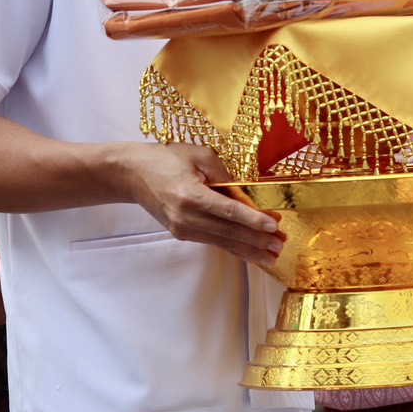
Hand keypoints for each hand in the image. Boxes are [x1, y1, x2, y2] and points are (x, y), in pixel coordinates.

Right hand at [122, 143, 281, 266]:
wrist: (132, 175)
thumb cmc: (165, 159)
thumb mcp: (198, 155)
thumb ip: (224, 174)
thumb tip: (247, 195)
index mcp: (190, 195)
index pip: (228, 211)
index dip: (253, 219)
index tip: (274, 224)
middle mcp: (186, 217)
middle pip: (229, 231)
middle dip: (257, 239)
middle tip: (280, 243)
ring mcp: (183, 229)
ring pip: (223, 242)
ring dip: (250, 249)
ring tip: (272, 255)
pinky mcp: (182, 233)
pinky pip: (215, 242)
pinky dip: (234, 248)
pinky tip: (250, 254)